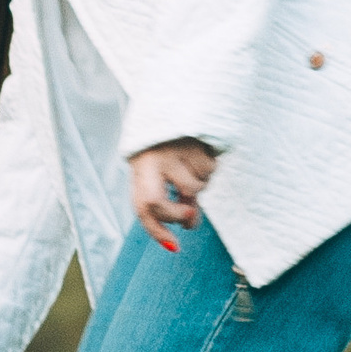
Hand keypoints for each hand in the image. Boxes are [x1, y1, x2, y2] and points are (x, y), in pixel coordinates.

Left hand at [129, 138, 216, 252]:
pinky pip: (209, 169)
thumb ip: (176, 200)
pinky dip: (209, 167)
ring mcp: (172, 151)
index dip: (157, 231)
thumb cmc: (168, 148)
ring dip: (200, 184)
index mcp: (140, 169)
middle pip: (158, 202)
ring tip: (193, 166)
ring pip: (195, 187)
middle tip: (190, 212)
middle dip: (177, 215)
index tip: (174, 246)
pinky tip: (201, 153)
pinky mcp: (193, 141)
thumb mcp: (164, 173)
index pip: (142, 207)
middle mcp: (151, 161)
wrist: (176, 105)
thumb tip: (190, 226)